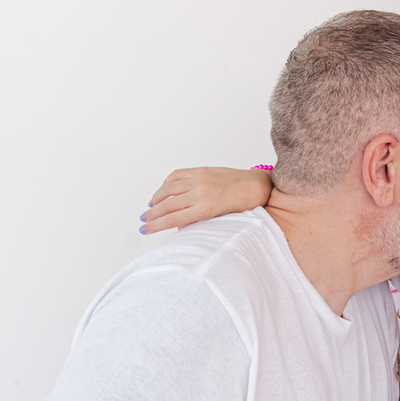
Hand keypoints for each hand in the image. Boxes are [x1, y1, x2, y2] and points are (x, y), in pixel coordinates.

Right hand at [141, 167, 272, 233]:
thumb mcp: (222, 219)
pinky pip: (176, 176)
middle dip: (152, 215)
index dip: (156, 225)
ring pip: (168, 189)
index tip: (144, 230)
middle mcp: (200, 192)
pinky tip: (163, 192)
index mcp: (207, 208)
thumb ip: (199, 221)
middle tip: (143, 221)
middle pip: (167, 205)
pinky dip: (166, 184)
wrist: (256, 185)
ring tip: (151, 208)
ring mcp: (199, 179)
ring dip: (156, 199)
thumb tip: (178, 226)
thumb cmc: (243, 206)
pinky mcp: (200, 170)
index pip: (173, 219)